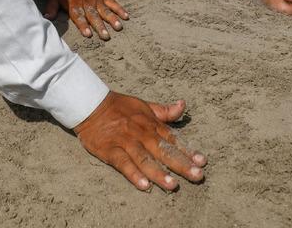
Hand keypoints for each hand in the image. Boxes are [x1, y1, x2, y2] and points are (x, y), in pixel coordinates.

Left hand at [44, 0, 128, 40]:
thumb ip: (51, 8)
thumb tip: (46, 18)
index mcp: (75, 6)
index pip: (79, 17)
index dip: (83, 26)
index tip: (88, 34)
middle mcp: (87, 4)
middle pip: (94, 16)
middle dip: (100, 26)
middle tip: (106, 36)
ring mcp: (96, 1)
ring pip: (105, 11)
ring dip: (112, 19)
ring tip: (118, 27)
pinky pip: (112, 3)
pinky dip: (119, 9)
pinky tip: (126, 16)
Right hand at [74, 91, 206, 191]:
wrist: (90, 104)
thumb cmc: (119, 107)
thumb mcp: (144, 105)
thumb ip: (164, 111)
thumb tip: (183, 105)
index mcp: (151, 124)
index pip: (172, 139)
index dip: (187, 151)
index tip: (202, 161)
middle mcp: (141, 133)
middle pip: (163, 151)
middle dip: (181, 164)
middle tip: (197, 175)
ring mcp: (126, 142)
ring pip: (145, 159)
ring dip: (159, 172)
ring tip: (173, 185)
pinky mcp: (110, 150)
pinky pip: (123, 164)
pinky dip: (133, 174)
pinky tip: (144, 186)